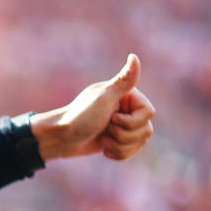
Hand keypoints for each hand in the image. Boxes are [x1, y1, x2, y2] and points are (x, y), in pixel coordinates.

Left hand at [30, 54, 154, 161]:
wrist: (61, 138)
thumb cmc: (79, 117)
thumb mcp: (103, 99)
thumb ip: (123, 81)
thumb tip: (134, 56)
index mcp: (128, 95)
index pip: (149, 113)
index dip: (131, 122)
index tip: (111, 119)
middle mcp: (128, 108)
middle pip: (146, 130)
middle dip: (124, 136)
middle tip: (105, 130)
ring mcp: (124, 125)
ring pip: (140, 142)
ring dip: (120, 146)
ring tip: (103, 139)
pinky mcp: (119, 139)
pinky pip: (132, 151)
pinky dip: (119, 154)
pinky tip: (104, 148)